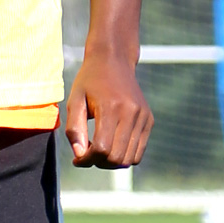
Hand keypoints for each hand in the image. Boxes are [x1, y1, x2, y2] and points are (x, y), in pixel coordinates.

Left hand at [64, 50, 152, 167]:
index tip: (77, 159)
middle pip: (116, 157)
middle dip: (98, 163)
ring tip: (99, 149)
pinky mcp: (149, 120)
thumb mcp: (74, 100)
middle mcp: (131, 113)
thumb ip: (74, 129)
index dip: (87, 160)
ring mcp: (143, 117)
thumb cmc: (90, 80)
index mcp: (111, 107)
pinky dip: (124, 156)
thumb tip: (80, 156)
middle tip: (87, 154)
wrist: (114, 60)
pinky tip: (112, 145)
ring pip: (130, 159)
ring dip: (111, 162)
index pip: (102, 149)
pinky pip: (139, 152)